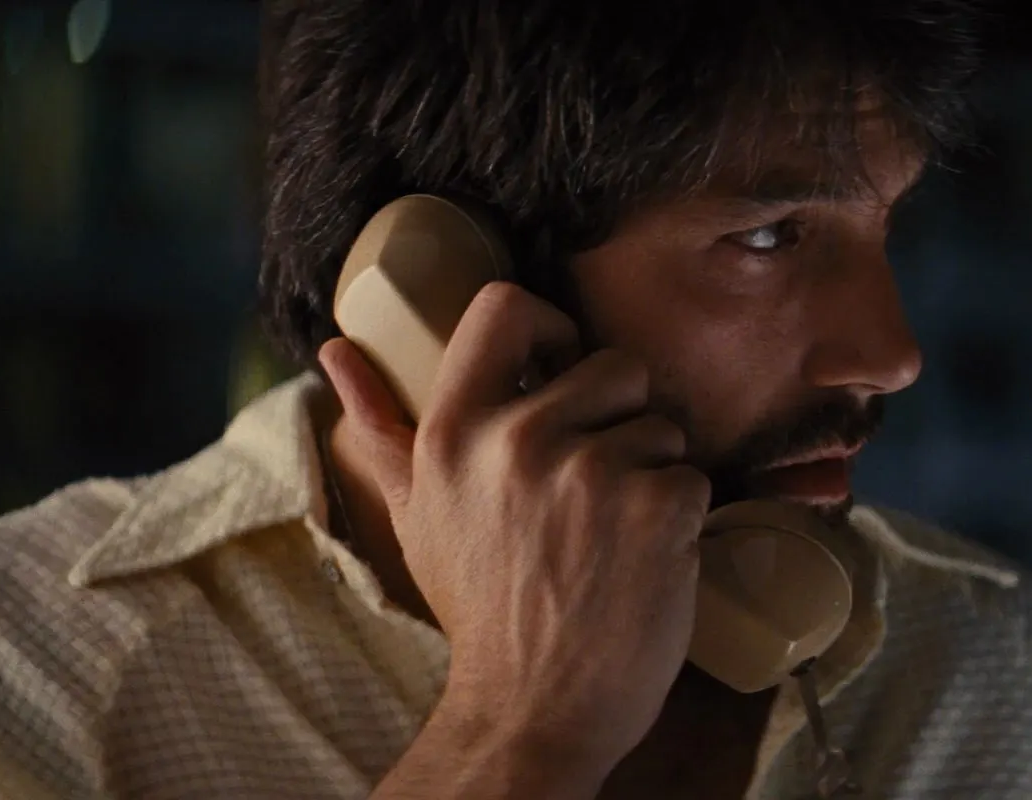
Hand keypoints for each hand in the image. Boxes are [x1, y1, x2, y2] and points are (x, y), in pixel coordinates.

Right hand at [321, 281, 708, 773]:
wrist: (534, 708)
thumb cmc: (481, 608)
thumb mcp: (417, 515)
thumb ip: (382, 428)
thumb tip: (337, 351)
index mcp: (454, 430)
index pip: (506, 307)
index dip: (550, 329)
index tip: (562, 373)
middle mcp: (519, 439)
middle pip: (615, 367)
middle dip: (620, 421)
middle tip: (593, 493)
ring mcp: (593, 471)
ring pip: (663, 426)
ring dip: (653, 474)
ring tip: (612, 536)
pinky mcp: (657, 506)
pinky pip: (694, 477)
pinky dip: (684, 519)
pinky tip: (645, 561)